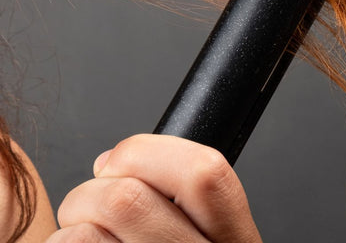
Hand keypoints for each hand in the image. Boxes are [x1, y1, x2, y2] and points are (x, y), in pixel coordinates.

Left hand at [45, 134, 261, 241]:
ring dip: (73, 221)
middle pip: (127, 199)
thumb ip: (179, 193)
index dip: (149, 152)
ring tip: (88, 231)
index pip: (205, 174)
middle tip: (96, 198)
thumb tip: (111, 160)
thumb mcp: (207, 233)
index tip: (123, 159)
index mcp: (233, 241)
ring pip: (84, 232)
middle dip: (94, 186)